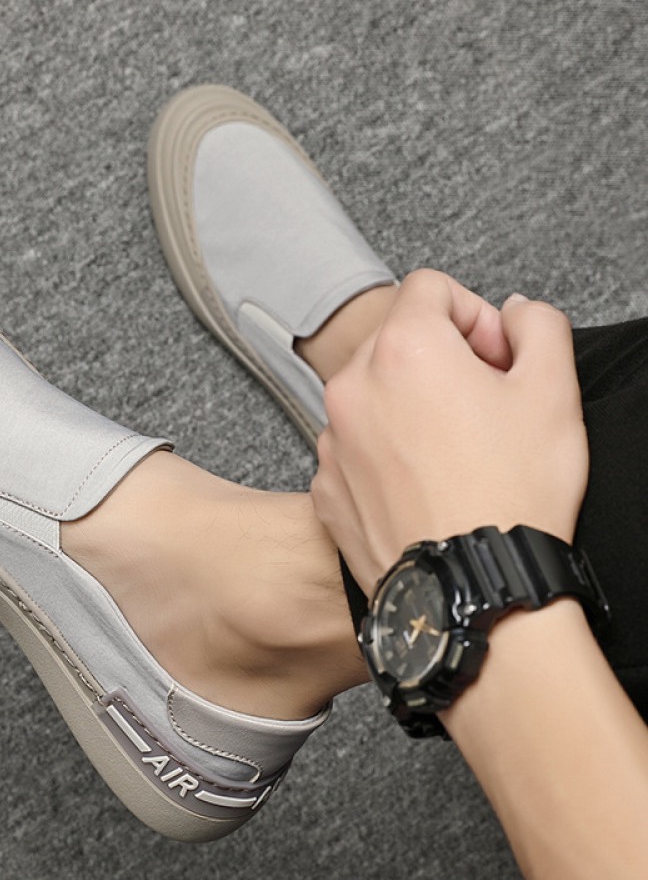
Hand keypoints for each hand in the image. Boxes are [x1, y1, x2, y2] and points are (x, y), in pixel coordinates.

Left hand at [310, 269, 588, 593]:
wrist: (474, 591)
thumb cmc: (513, 495)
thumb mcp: (553, 392)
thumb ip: (538, 326)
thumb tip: (513, 312)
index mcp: (402, 348)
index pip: (429, 288)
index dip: (474, 314)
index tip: (496, 357)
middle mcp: (351, 387)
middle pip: (394, 340)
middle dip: (439, 358)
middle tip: (481, 403)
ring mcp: (331, 440)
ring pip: (371, 395)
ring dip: (408, 405)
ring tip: (453, 451)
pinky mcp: (325, 487)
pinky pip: (353, 448)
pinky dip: (383, 453)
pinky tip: (423, 485)